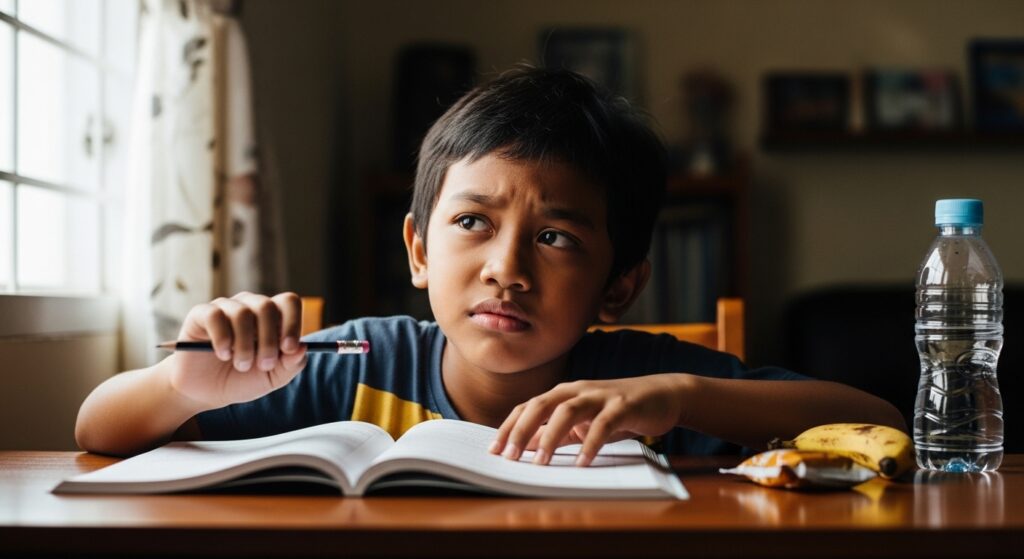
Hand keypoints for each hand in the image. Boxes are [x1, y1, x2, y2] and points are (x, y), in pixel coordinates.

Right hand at [166, 291, 306, 408]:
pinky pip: (215, 316)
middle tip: (264, 365)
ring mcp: (225, 308)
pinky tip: (223, 354)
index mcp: (271, 317)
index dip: (292, 322)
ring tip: (241, 365)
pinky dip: (222, 338)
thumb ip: (291, 364)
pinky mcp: (201, 314)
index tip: (288, 348)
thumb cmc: (241, 380)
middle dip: (268, 340)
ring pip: (242, 312)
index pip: (288, 302)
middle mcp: (249, 306)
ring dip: (245, 345)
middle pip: (267, 306)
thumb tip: (302, 347)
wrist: (205, 392)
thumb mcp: (272, 378)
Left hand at [488, 374, 689, 466]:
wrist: (662, 395)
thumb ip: (556, 433)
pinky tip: (583, 463)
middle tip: (509, 457)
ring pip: (568, 410)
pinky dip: (592, 443)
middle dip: (521, 430)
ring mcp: (600, 396)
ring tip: (541, 463)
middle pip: (541, 405)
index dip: (509, 427)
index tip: (494, 451)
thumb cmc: (617, 411)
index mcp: (563, 394)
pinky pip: (603, 423)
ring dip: (551, 436)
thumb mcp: (582, 422)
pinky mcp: (623, 406)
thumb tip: (526, 447)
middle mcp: (577, 390)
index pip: (527, 407)